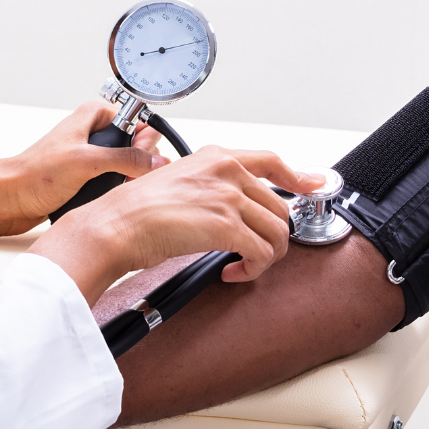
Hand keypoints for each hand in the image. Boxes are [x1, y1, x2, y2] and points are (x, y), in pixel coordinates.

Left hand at [0, 100, 165, 236]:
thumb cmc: (35, 174)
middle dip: (139, 161)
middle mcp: (91, 134)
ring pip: (124, 165)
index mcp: (92, 116)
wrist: (8, 200)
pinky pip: (111, 181)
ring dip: (127, 179)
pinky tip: (111, 199)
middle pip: (134, 143)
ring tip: (121, 190)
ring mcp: (87, 157)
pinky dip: (115, 190)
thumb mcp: (87, 161)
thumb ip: (126, 158)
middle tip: (131, 176)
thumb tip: (157, 162)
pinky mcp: (83, 178)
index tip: (144, 157)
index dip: (144, 139)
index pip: (136, 118)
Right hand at [30, 145, 325, 306]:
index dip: (298, 174)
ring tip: (240, 266)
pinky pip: (262, 253)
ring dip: (264, 257)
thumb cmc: (134, 212)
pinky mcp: (225, 225)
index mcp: (214, 157)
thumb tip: (235, 208)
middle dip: (270, 236)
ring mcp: (227, 196)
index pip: (270, 160)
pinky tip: (232, 272)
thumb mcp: (178, 182)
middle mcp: (225, 170)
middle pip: (278, 205)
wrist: (113, 227)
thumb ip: (209, 187)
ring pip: (277, 231)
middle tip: (251, 254)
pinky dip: (253, 269)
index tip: (314, 184)